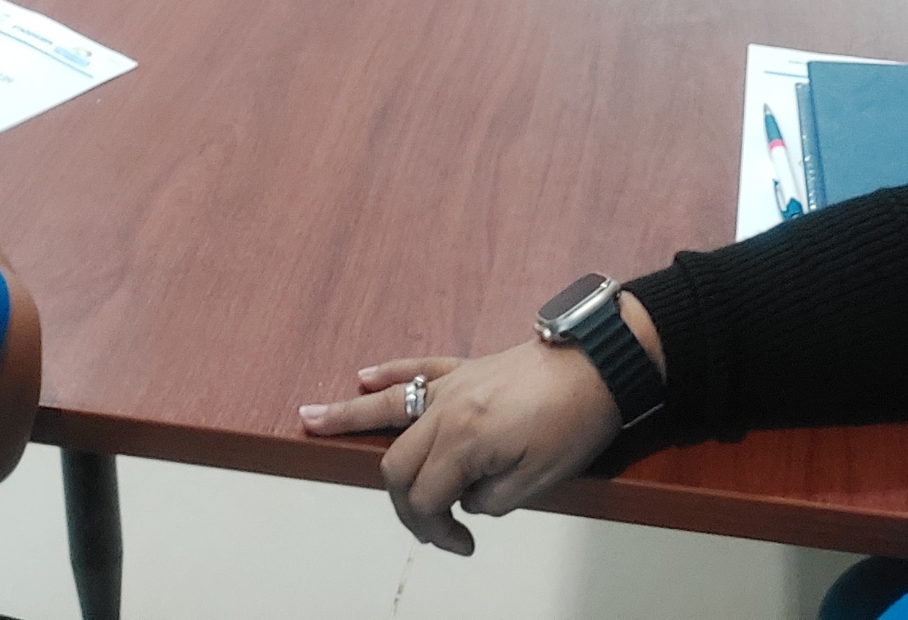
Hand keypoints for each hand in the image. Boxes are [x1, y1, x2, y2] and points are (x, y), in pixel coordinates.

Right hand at [298, 341, 624, 555]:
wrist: (600, 364)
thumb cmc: (575, 422)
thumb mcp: (537, 482)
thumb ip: (489, 499)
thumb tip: (465, 497)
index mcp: (465, 440)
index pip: (423, 497)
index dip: (435, 531)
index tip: (463, 545)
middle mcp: (446, 408)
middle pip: (395, 461)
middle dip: (400, 500)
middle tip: (424, 525)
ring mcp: (452, 383)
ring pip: (388, 406)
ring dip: (346, 415)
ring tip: (307, 419)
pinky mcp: (466, 368)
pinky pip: (416, 369)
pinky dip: (386, 375)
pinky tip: (362, 378)